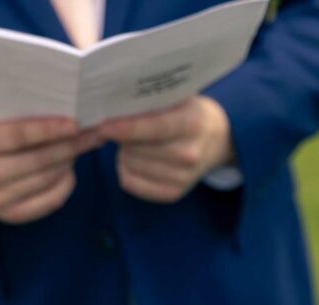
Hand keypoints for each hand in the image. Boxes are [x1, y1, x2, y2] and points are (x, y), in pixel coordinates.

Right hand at [0, 117, 100, 222]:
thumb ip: (18, 118)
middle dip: (70, 146)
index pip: (21, 135)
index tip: (76, 123)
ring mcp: (0, 199)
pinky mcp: (14, 215)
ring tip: (81, 148)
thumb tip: (62, 109)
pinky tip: (71, 171)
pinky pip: (51, 201)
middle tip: (92, 135)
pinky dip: (66, 184)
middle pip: (40, 160)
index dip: (50, 129)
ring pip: (48, 180)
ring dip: (69, 163)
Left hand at [101, 96, 234, 202]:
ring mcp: (182, 177)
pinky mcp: (173, 193)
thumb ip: (150, 100)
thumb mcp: (177, 97)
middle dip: (123, 137)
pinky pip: (131, 183)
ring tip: (136, 143)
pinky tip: (135, 159)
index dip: (126, 128)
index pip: (153, 128)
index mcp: (192, 123)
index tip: (103, 126)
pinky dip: (125, 170)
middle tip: (125, 127)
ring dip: (124, 152)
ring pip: (130, 165)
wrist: (215, 140)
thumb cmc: (187, 112)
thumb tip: (110, 104)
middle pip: (136, 149)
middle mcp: (189, 154)